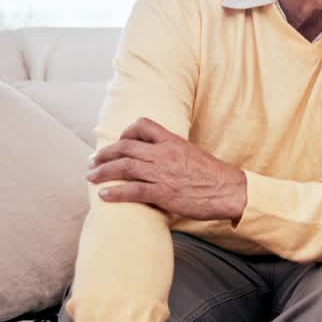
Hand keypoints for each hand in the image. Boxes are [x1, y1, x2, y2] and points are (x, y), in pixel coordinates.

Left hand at [87, 117, 247, 220]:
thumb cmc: (215, 176)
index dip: (125, 132)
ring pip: (124, 167)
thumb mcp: (193, 155)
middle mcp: (164, 154)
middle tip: (94, 161)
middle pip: (125, 147)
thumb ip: (174, 154)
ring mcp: (163, 173)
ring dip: (103, 172)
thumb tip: (159, 160)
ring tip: (92, 177)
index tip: (119, 142)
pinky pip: (133, 190)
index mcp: (173, 142)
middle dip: (105, 154)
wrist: (230, 191)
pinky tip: (104, 195)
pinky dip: (115, 192)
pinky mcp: (163, 193)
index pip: (143, 125)